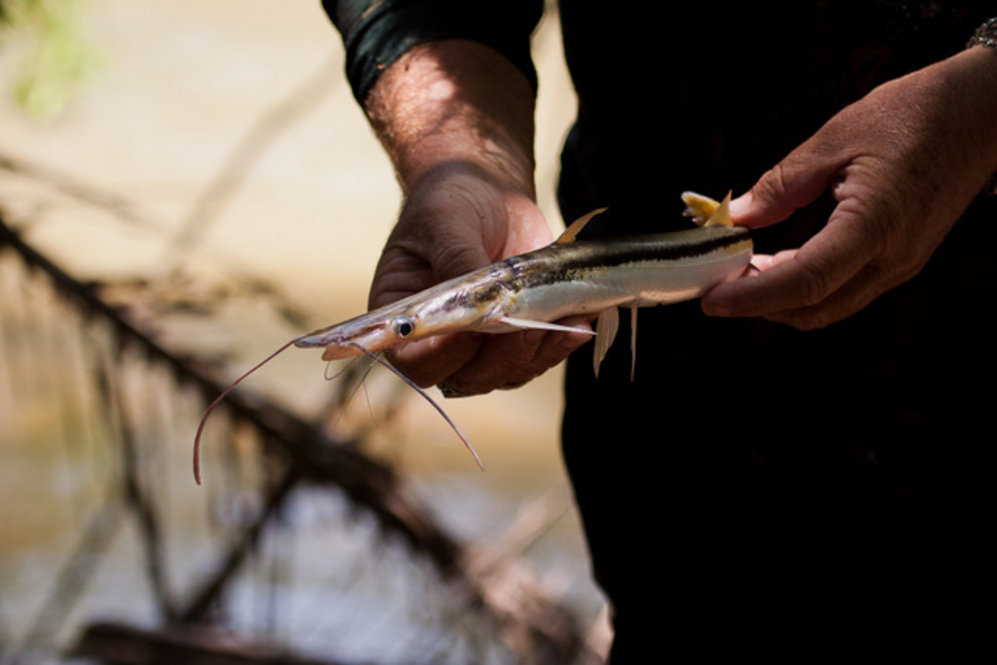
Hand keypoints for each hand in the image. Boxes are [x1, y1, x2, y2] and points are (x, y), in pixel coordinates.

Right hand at [369, 164, 591, 392]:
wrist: (488, 191)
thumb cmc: (451, 202)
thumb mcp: (446, 222)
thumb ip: (458, 261)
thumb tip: (480, 303)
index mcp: (405, 316)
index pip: (414, 359)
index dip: (443, 355)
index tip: (475, 326)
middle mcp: (438, 340)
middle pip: (466, 378)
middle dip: (502, 357)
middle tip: (527, 319)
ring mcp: (479, 344)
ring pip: (506, 374)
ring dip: (536, 353)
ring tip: (564, 320)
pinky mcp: (515, 337)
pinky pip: (536, 359)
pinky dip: (558, 345)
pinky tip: (578, 321)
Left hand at [702, 46, 996, 329]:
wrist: (981, 112)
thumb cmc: (915, 114)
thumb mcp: (835, 137)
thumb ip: (782, 184)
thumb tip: (739, 218)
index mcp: (875, 225)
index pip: (804, 282)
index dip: (752, 297)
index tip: (711, 298)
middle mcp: (892, 259)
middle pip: (814, 307)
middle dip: (758, 304)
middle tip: (717, 281)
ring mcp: (901, 264)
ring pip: (829, 305)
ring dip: (779, 298)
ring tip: (740, 271)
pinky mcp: (901, 260)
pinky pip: (844, 289)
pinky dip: (804, 287)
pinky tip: (774, 263)